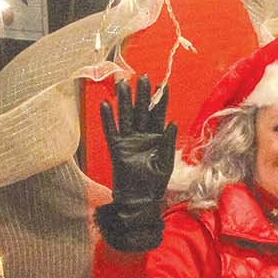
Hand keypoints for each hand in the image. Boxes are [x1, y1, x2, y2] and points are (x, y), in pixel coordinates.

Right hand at [100, 73, 175, 202]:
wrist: (139, 200)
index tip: (162, 85)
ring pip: (126, 116)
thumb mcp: (166, 163)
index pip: (159, 115)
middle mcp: (142, 136)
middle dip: (142, 94)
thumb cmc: (155, 184)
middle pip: (141, 111)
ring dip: (124, 101)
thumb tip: (172, 122)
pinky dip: (107, 119)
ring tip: (122, 84)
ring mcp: (128, 141)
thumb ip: (168, 142)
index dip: (160, 100)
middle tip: (142, 77)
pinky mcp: (116, 148)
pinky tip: (105, 105)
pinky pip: (111, 131)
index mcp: (157, 138)